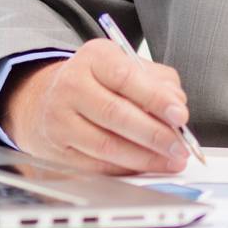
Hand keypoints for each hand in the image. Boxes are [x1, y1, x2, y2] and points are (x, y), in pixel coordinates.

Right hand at [0, 39, 190, 175]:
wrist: (47, 98)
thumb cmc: (96, 81)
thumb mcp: (125, 64)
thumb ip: (157, 80)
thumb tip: (176, 105)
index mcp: (94, 58)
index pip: (126, 77)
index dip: (156, 99)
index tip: (180, 115)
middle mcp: (72, 85)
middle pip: (116, 114)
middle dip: (154, 134)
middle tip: (179, 146)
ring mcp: (60, 118)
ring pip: (107, 145)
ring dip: (144, 157)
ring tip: (170, 160)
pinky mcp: (59, 149)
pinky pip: (98, 165)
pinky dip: (127, 169)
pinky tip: (146, 167)